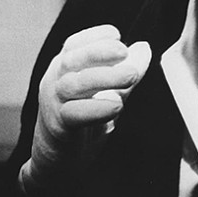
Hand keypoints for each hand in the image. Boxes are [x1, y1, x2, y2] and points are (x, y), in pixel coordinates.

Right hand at [23, 25, 150, 189]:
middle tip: (125, 52)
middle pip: (72, 59)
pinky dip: (95, 108)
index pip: (74, 44)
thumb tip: (144, 47)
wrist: (60, 161)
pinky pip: (73, 114)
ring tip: (132, 76)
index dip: (94, 36)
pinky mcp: (58, 128)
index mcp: (64, 68)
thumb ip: (125, 71)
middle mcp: (55, 81)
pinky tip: (116, 105)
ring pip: (73, 85)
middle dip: (100, 52)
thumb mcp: (108, 92)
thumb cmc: (82, 121)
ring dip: (104, 78)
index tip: (116, 35)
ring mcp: (53, 104)